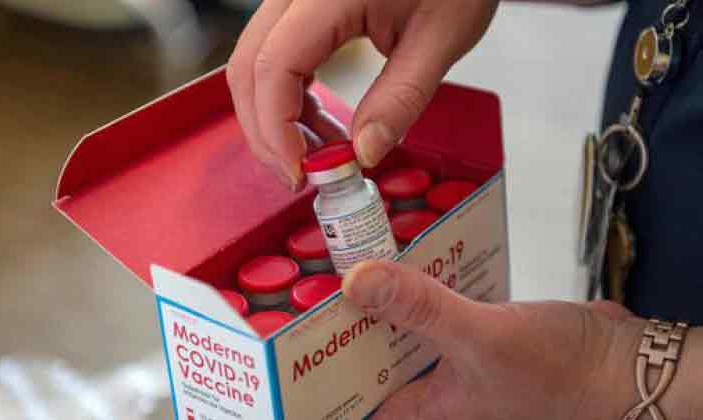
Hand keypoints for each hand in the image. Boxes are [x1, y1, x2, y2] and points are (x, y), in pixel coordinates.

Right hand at [227, 0, 498, 190]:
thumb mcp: (440, 38)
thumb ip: (401, 98)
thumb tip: (364, 154)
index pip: (273, 66)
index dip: (276, 128)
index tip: (300, 171)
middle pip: (248, 69)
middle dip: (266, 131)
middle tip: (300, 175)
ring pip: (256, 65)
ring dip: (275, 117)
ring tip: (321, 153)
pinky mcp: (301, 8)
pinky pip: (276, 57)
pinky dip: (289, 98)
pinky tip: (320, 123)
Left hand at [343, 260, 650, 419]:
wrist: (619, 364)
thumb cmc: (563, 373)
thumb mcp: (480, 336)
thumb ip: (418, 308)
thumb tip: (357, 282)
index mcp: (424, 412)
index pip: (353, 398)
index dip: (319, 373)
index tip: (292, 341)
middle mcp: (431, 394)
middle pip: (369, 359)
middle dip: (347, 325)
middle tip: (319, 286)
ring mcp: (449, 366)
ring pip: (398, 334)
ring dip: (382, 306)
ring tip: (353, 269)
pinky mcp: (466, 340)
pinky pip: (428, 316)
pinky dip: (417, 294)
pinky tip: (405, 267)